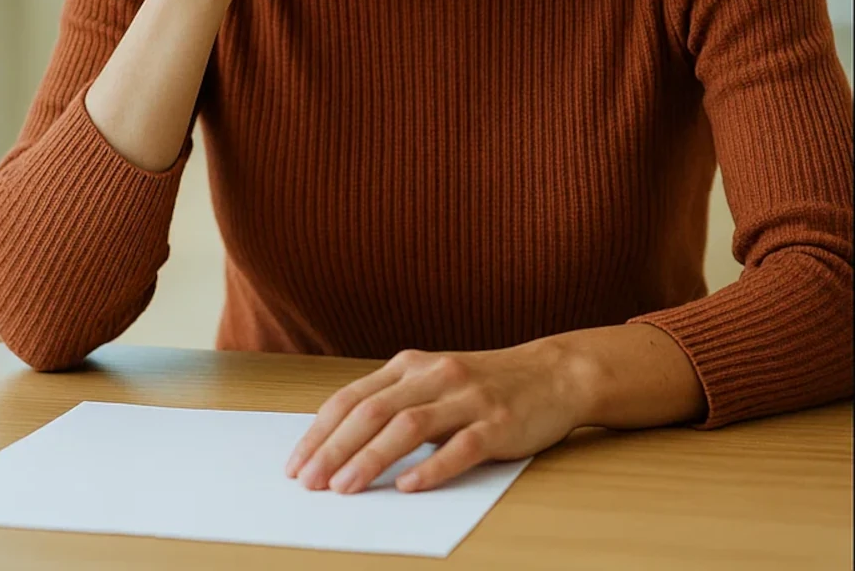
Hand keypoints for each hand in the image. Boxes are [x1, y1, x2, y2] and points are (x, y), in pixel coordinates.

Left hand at [286, 342, 585, 494]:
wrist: (557, 373)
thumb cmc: (490, 384)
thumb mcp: (436, 381)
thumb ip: (396, 402)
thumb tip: (339, 447)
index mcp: (414, 365)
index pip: (354, 398)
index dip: (320, 432)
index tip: (296, 464)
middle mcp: (438, 375)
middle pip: (374, 411)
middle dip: (334, 449)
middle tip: (309, 483)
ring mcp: (470, 398)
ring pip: (410, 427)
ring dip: (371, 459)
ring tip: (344, 488)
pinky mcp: (500, 422)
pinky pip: (462, 446)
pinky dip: (433, 468)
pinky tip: (410, 486)